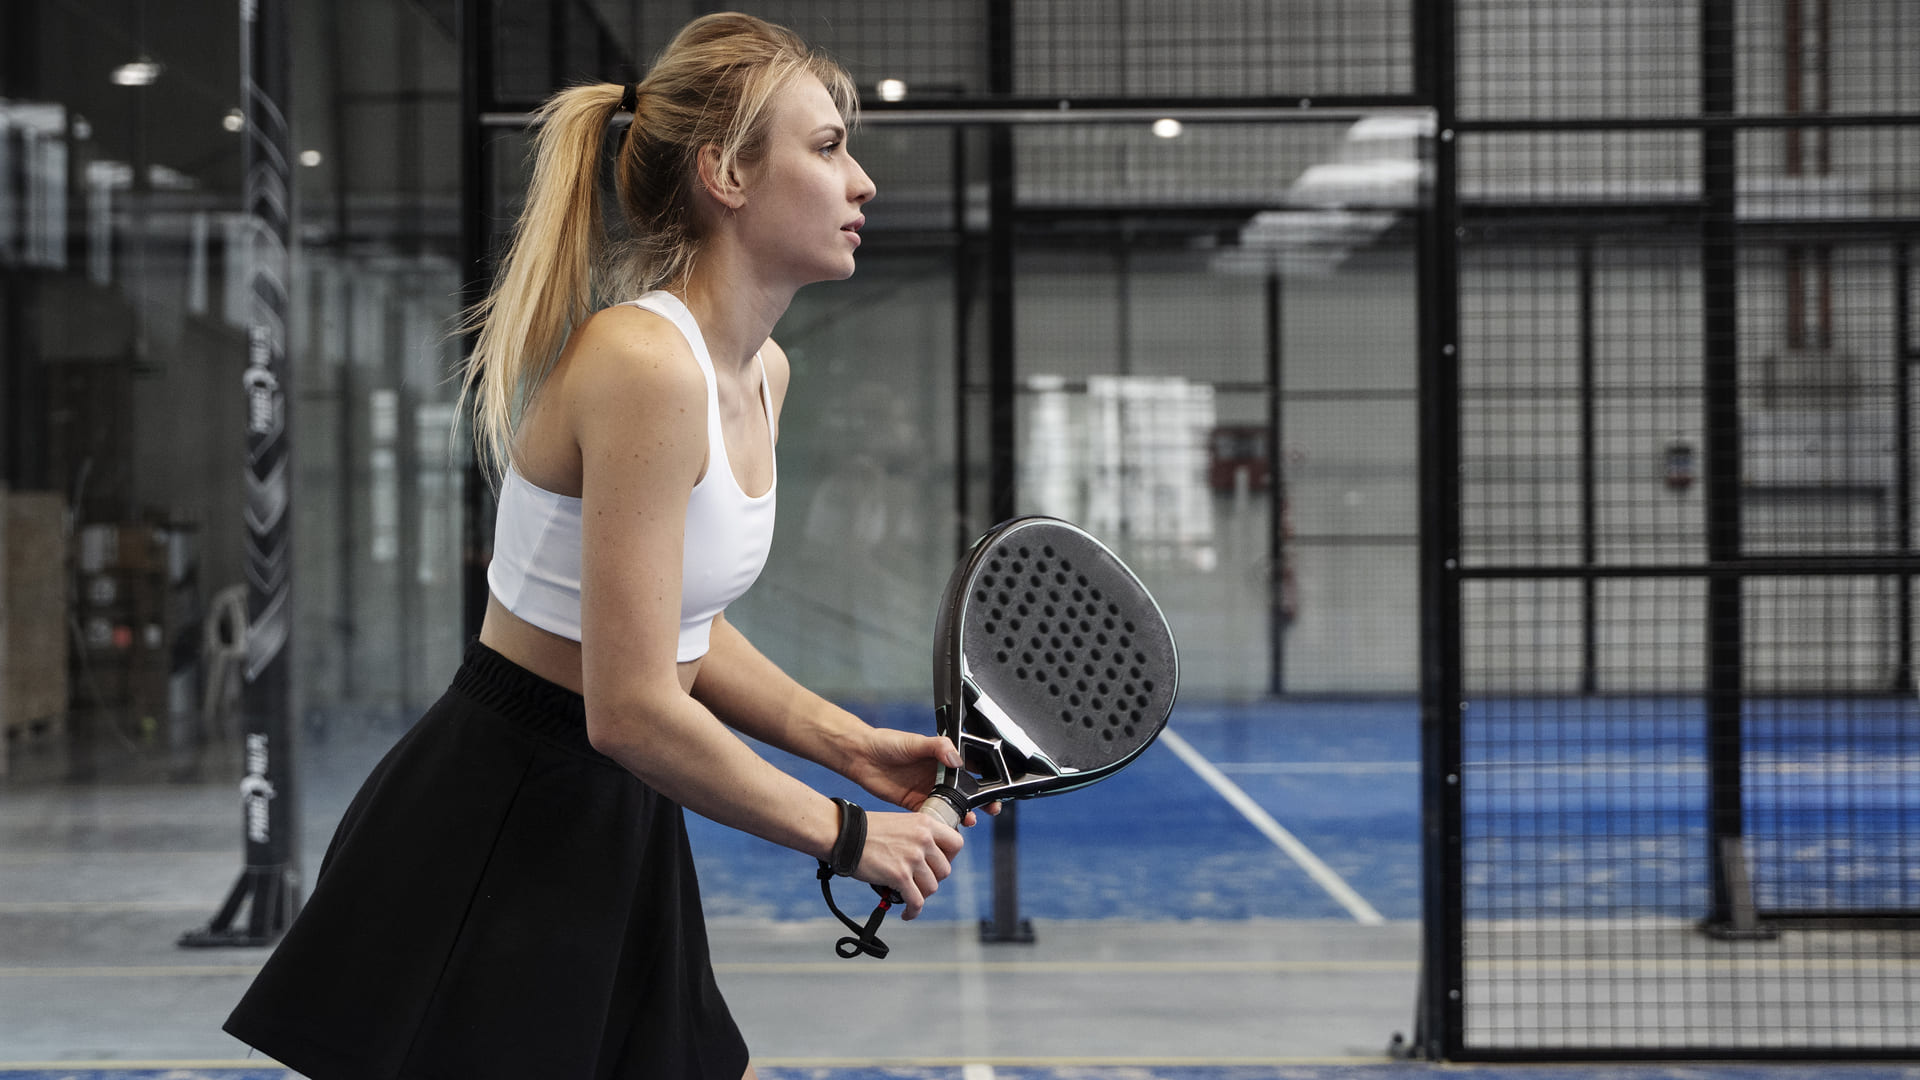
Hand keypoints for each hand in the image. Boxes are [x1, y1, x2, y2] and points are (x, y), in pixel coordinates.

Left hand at [844, 727, 1000, 824]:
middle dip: (979, 801)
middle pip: (964, 791)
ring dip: (961, 814)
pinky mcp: (913, 803)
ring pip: (950, 806)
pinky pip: (931, 816)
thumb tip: (956, 759)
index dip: (984, 779)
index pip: (970, 769)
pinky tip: (947, 828)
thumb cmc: (887, 743)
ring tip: (969, 821)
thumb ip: (938, 747)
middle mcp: (937, 776)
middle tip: (989, 810)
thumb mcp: (915, 742)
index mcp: (941, 759)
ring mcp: (926, 790)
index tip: (995, 788)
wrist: (862, 757)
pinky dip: (940, 823)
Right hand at [855, 809, 962, 919]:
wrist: (844, 834)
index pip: (956, 844)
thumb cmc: (867, 830)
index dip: (950, 858)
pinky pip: (916, 901)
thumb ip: (918, 836)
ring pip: (932, 887)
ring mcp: (912, 858)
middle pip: (945, 870)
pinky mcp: (899, 876)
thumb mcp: (901, 823)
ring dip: (921, 895)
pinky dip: (913, 911)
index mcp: (925, 824)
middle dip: (933, 879)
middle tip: (918, 881)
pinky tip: (906, 913)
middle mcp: (923, 840)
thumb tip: (929, 858)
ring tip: (909, 895)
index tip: (937, 864)